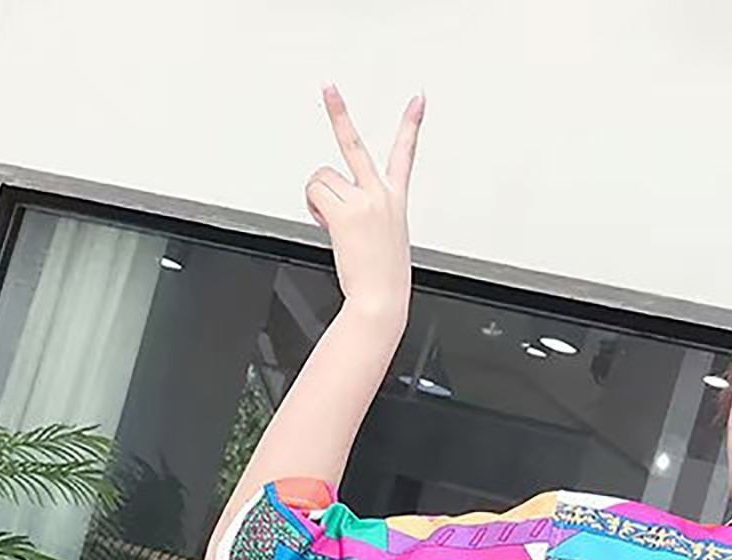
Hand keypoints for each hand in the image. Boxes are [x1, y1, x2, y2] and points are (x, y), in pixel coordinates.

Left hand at [307, 84, 423, 322]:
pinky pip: (314, 193)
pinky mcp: (345, 212)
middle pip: (354, 146)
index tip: (418, 99)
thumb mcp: (384, 238)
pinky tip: (327, 226)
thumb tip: (334, 203)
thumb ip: (363, 212)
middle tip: (328, 87)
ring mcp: (363, 202)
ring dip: (319, 199)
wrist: (382, 301)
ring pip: (321, 179)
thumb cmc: (384, 276)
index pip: (405, 154)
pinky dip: (313, 208)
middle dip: (339, 113)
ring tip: (332, 222)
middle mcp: (381, 195)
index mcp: (395, 200)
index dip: (412, 124)